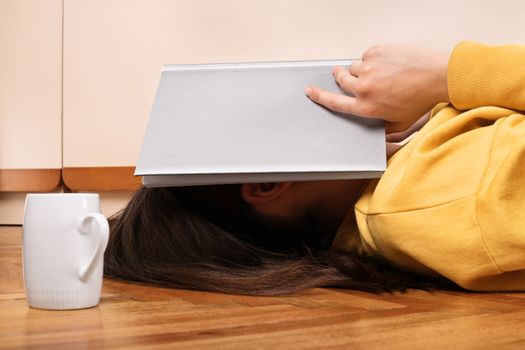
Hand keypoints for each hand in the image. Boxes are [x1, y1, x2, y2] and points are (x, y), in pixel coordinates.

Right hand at [305, 44, 449, 132]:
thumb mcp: (400, 124)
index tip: (310, 90)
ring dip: (361, 69)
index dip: (319, 96)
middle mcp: (364, 88)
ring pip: (354, 66)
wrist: (438, 75)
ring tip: (379, 72)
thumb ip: (383, 131)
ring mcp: (369, 68)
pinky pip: (367, 54)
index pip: (335, 102)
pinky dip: (374, 58)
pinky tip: (389, 64)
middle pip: (340, 79)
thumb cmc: (421, 100)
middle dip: (340, 76)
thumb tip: (377, 136)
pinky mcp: (377, 52)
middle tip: (342, 73)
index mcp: (366, 107)